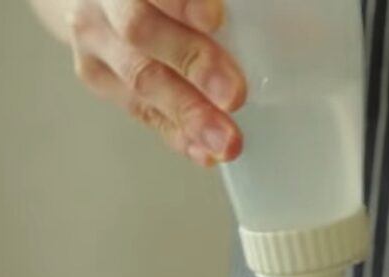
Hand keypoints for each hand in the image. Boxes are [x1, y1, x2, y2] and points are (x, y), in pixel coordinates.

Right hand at [65, 0, 244, 166]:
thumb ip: (214, 2)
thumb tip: (292, 23)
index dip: (182, 3)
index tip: (215, 20)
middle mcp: (103, 2)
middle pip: (141, 31)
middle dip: (192, 63)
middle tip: (233, 95)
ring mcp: (95, 40)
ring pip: (139, 79)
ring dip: (187, 113)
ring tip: (225, 140)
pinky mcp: (97, 76)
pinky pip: (140, 110)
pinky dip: (176, 132)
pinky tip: (203, 150)